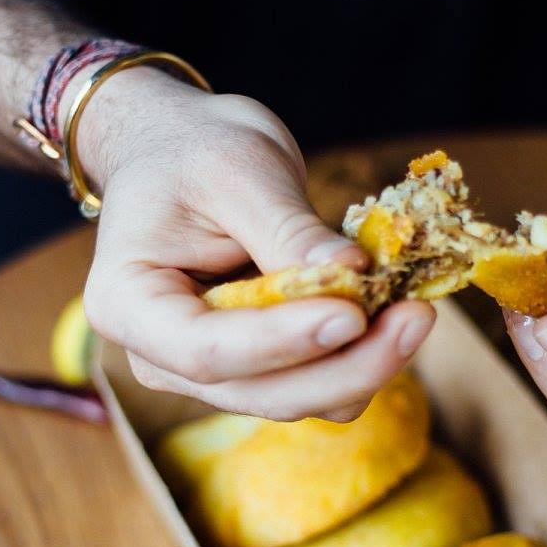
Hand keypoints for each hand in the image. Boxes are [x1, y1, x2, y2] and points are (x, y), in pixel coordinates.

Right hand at [79, 69, 434, 420]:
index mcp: (129, 304)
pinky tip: (395, 314)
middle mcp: (162, 356)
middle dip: (344, 366)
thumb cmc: (192, 149)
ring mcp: (211, 369)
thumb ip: (288, 229)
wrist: (180, 152)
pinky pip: (315, 381)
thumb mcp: (236, 169)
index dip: (282, 342)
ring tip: (414, 309)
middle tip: (416, 317)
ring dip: (363, 365)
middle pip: (259, 392)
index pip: (206, 349)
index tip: (353, 313)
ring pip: (296, 398)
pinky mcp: (258, 366)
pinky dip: (360, 356)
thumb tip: (352, 276)